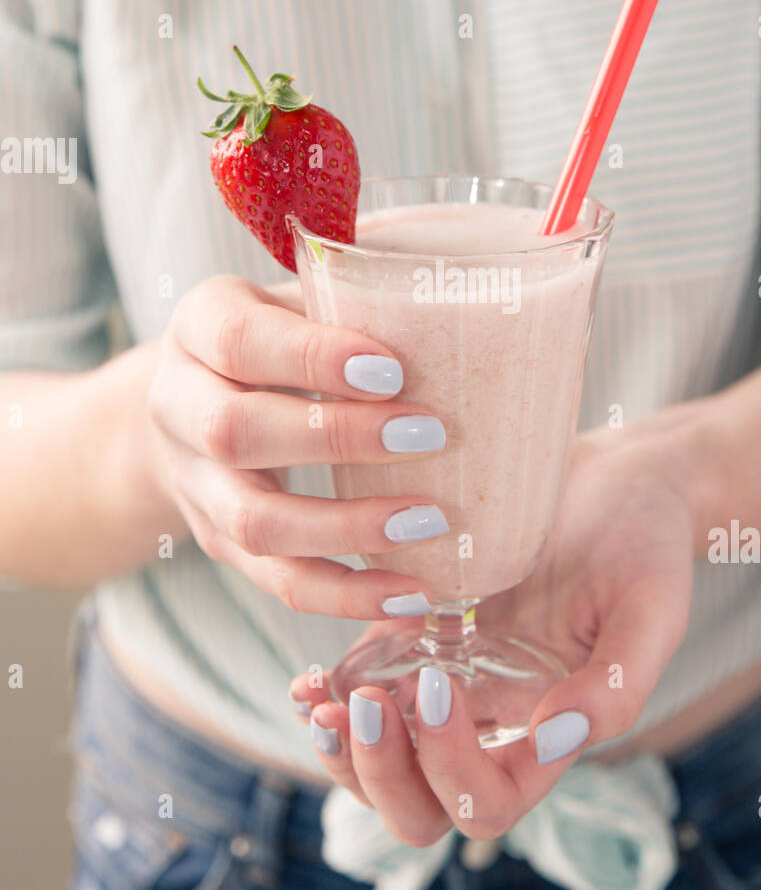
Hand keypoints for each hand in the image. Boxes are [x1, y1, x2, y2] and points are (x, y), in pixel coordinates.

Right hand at [145, 274, 448, 617]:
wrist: (196, 396)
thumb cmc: (280, 332)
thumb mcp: (300, 295)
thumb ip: (355, 293)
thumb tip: (454, 298)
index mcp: (198, 325)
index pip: (238, 340)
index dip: (311, 358)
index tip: (391, 368)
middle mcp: (177, 404)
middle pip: (234, 433)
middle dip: (335, 439)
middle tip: (427, 434)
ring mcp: (195, 483)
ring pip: (253, 521)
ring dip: (345, 528)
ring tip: (428, 522)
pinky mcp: (220, 542)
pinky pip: (277, 581)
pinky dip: (346, 596)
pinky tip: (411, 596)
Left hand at [290, 423, 696, 845]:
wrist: (619, 479)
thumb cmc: (646, 543)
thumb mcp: (652, 610)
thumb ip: (616, 686)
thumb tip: (550, 740)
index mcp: (547, 735)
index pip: (486, 802)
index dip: (450, 767)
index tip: (441, 685)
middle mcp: (493, 724)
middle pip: (421, 806)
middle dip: (378, 776)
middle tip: (357, 712)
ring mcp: (451, 683)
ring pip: (383, 763)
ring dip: (344, 752)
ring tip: (316, 703)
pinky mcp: (419, 635)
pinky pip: (365, 689)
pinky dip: (332, 696)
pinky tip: (311, 676)